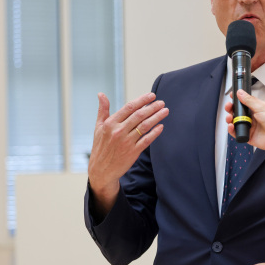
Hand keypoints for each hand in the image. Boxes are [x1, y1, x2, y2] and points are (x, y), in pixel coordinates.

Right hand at [88, 92, 168, 214]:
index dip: (142, 100)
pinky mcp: (133, 152)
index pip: (129, 108)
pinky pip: (147, 140)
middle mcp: (118, 131)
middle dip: (152, 107)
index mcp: (110, 124)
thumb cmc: (100, 147)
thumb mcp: (98, 127)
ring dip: (157, 117)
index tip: (152, 96)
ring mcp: (126, 142)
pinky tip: (161, 126)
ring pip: (144, 126)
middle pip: (139, 116)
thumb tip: (101, 94)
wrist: (101, 170)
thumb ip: (102, 110)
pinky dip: (155, 133)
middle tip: (162, 102)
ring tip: (165, 111)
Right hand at [225, 90, 264, 159]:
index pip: (244, 102)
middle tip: (228, 106)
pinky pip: (236, 132)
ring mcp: (249, 126)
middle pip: (238, 111)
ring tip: (229, 117)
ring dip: (230, 118)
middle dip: (231, 108)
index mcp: (257, 108)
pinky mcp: (247, 135)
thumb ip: (249, 100)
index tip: (231, 95)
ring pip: (235, 121)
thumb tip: (240, 92)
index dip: (237, 99)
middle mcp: (252, 117)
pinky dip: (231, 129)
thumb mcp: (261, 107)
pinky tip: (231, 126)